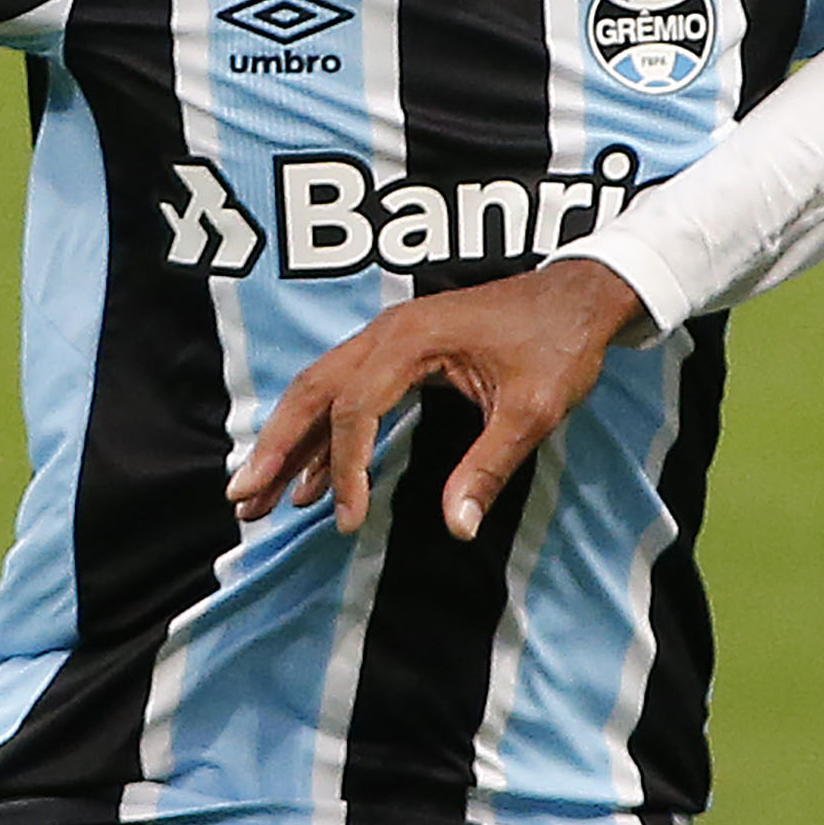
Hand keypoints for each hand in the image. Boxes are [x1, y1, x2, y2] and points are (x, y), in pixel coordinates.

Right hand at [226, 260, 648, 539]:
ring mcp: (390, 339)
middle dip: (275, 449)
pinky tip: (308, 481)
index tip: (348, 520)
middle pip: (313, 393)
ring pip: (321, 392)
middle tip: (242, 501)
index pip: (354, 410)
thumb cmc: (560, 346)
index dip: (345, 469)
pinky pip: (347, 393)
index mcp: (411, 340)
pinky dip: (323, 437)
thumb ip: (489, 467)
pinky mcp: (401, 351)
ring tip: (256, 499)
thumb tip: (456, 528)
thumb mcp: (533, 410)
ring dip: (288, 444)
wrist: (582, 296)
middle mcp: (388, 333)